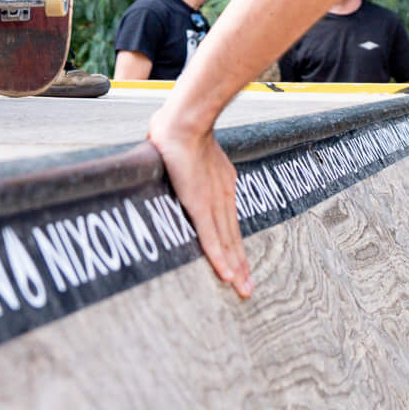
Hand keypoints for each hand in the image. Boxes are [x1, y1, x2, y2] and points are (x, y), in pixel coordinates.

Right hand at [147, 107, 253, 297]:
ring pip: (227, 242)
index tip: (240, 262)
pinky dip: (220, 258)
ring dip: (235, 268)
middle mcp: (222, 196)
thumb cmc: (178, 127)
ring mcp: (213, 202)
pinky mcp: (201, 205)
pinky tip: (227, 275)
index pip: (229, 222)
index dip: (234, 244)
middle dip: (240, 264)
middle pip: (233, 237)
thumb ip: (178, 159)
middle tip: (247, 288)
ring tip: (242, 289)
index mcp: (221, 183)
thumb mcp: (183, 149)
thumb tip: (161, 149)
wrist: (185, 120)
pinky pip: (213, 238)